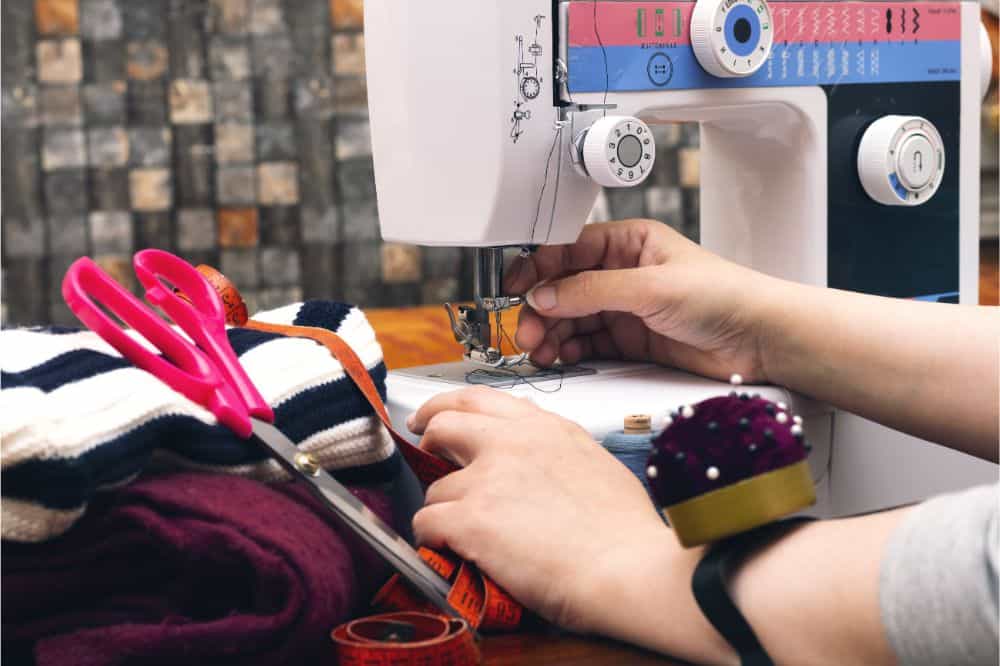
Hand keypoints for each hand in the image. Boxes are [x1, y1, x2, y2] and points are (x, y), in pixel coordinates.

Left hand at [406, 386, 674, 632]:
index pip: (481, 399)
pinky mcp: (470, 520)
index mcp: (544, 428)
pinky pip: (427, 522)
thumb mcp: (594, 465)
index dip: (448, 406)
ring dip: (443, 509)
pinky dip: (432, 538)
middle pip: (444, 424)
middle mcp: (510, 443)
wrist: (629, 568)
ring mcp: (487, 479)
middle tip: (425, 453)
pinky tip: (449, 551)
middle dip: (428, 437)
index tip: (435, 417)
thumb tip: (537, 467)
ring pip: (436, 488)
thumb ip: (555, 453)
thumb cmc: (625, 532)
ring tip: (462, 534)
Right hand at [504, 219, 778, 382]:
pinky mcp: (632, 341)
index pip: (568, 249)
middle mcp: (623, 273)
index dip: (538, 267)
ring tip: (539, 350)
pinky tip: (560, 357)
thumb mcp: (651, 286)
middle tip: (526, 331)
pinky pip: (588, 343)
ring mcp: (626, 308)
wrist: (761, 340)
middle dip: (542, 309)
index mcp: (628, 242)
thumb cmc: (723, 296)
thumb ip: (592, 291)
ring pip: (572, 318)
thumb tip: (544, 295)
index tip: (515, 289)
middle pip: (564, 287)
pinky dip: (570, 351)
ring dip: (552, 333)